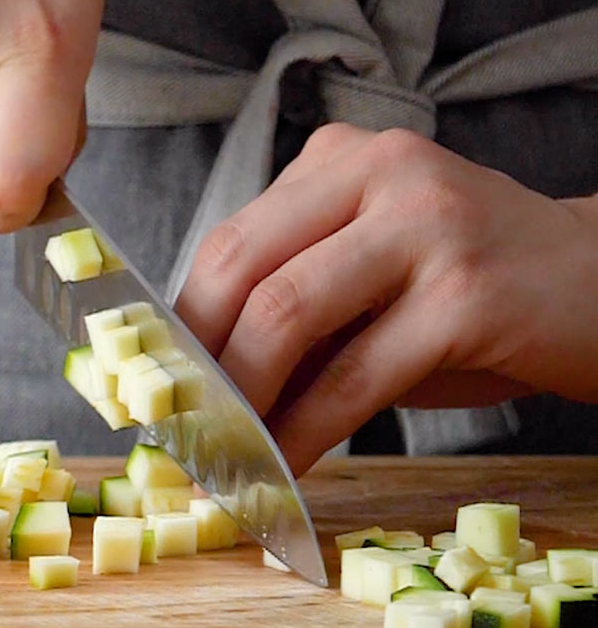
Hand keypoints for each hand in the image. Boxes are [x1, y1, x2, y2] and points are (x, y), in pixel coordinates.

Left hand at [175, 124, 597, 475]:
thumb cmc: (470, 290)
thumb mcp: (370, 280)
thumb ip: (293, 312)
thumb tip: (198, 385)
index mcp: (339, 160)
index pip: (228, 239)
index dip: (181, 322)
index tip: (158, 386)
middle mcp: (379, 171)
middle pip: (241, 266)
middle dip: (199, 362)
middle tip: (178, 429)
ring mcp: (426, 223)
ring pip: (287, 314)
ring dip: (243, 401)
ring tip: (223, 456)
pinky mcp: (466, 294)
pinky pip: (354, 376)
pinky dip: (305, 431)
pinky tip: (284, 467)